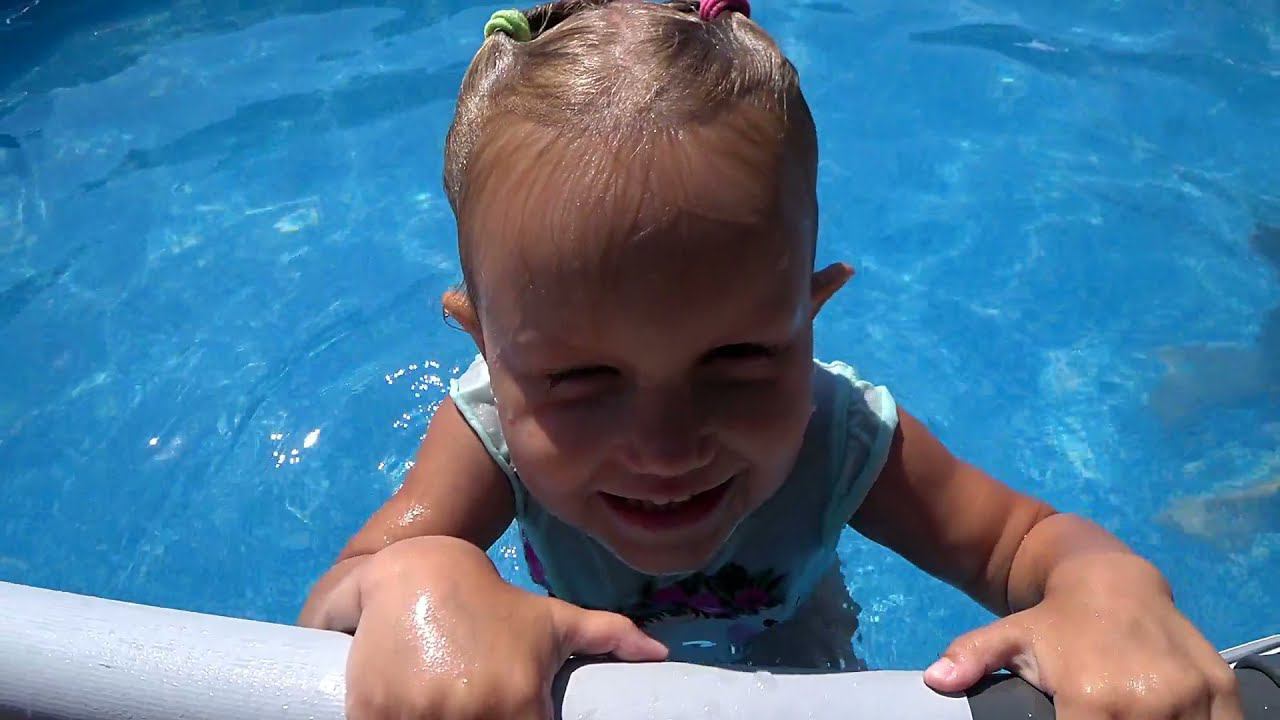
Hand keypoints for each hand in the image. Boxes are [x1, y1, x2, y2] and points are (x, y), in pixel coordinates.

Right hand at [345, 536, 667, 718]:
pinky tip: (406, 718)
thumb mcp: (550, 619)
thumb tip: (658, 654)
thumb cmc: (490, 600)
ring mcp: (418, 718)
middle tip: (473, 711)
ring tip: (443, 714)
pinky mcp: (371, 713)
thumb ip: (605, 635)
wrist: (415, 567)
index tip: (512, 716)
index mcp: (519, 701)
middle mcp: (472, 714)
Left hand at [924, 558, 1241, 719]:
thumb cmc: (1055, 620)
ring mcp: (1190, 696)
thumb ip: (975, 658)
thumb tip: (938, 678)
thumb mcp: (1009, 638)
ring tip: (1132, 718)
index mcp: (1094, 700)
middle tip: (1106, 719)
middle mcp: (1148, 701)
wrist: (1110, 578)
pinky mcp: (1220, 689)